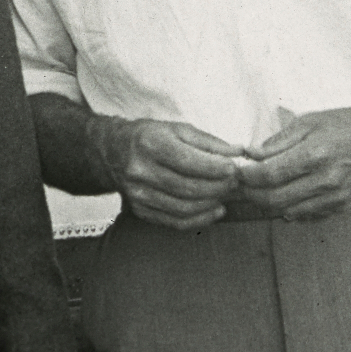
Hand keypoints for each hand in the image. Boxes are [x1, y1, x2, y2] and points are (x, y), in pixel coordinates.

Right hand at [108, 116, 256, 229]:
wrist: (112, 152)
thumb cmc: (150, 137)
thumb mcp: (177, 129)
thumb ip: (208, 142)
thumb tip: (238, 153)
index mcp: (150, 144)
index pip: (189, 162)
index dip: (217, 168)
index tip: (234, 168)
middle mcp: (141, 170)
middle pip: (188, 188)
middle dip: (218, 187)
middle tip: (234, 183)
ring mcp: (138, 194)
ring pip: (184, 207)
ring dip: (211, 203)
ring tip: (225, 194)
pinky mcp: (140, 210)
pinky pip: (175, 222)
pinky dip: (200, 219)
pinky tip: (214, 210)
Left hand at [224, 102, 350, 221]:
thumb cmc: (346, 124)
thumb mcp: (309, 122)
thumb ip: (277, 141)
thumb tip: (250, 154)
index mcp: (315, 155)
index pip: (268, 176)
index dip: (247, 177)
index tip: (237, 171)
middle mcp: (326, 181)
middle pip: (274, 199)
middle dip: (252, 193)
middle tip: (241, 184)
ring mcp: (336, 197)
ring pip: (288, 210)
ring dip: (268, 203)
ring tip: (259, 189)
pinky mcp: (343, 206)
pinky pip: (307, 215)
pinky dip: (290, 209)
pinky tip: (285, 196)